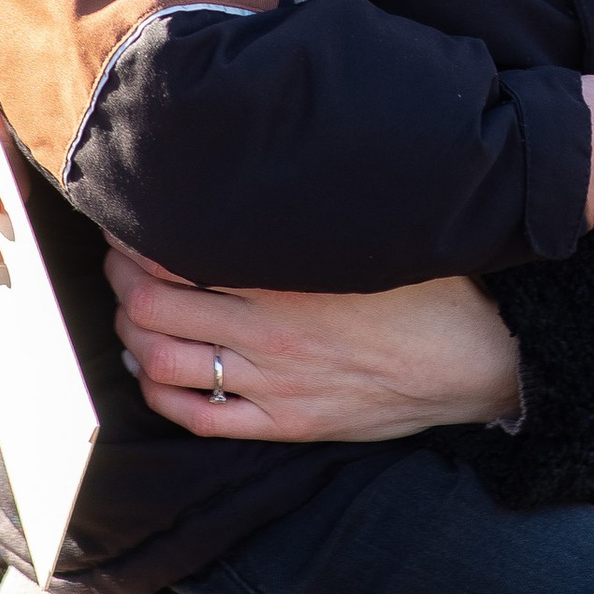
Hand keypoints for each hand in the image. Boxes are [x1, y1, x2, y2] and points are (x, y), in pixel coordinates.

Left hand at [105, 254, 522, 440]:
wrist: (476, 361)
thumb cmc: (428, 287)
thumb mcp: (369, 236)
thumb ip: (309, 215)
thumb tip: (269, 170)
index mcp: (285, 277)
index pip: (176, 257)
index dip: (136, 242)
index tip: (129, 224)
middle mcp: (268, 332)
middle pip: (150, 308)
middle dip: (119, 283)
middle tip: (118, 265)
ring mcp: (273, 384)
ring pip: (162, 363)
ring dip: (130, 339)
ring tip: (129, 317)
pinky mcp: (285, 423)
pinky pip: (197, 417)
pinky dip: (160, 393)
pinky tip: (152, 373)